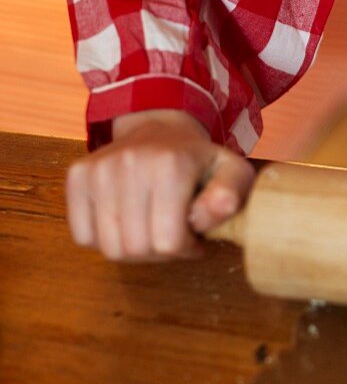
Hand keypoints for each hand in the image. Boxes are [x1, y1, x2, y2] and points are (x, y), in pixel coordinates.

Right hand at [66, 110, 254, 261]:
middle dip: (161, 253)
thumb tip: (203, 218)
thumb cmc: (199, 161)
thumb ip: (231, 195)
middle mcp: (129, 163)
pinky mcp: (76, 176)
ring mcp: (97, 169)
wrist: (159, 129)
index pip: (168, 241)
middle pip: (136, 249)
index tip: (194, 235)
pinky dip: (107, 240)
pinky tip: (128, 223)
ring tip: (153, 230)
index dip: (185, 248)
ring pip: (109, 248)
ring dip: (135, 251)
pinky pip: (83, 236)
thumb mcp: (233, 172)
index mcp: (170, 165)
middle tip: (174, 236)